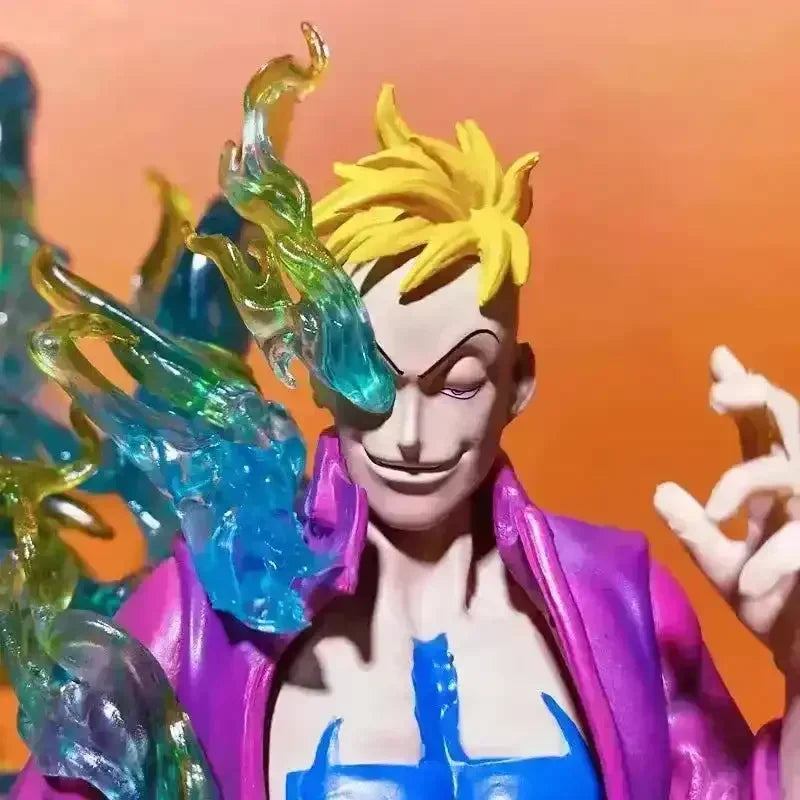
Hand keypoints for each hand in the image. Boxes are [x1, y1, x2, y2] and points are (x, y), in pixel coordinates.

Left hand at [654, 346, 799, 679]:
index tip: (717, 359)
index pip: (760, 427)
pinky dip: (776, 560)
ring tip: (717, 510)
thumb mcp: (722, 566)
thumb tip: (661, 490)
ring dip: (750, 483)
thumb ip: (695, 529)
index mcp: (775, 488)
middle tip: (717, 394)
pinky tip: (753, 582)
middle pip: (792, 421)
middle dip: (760, 397)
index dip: (743, 391)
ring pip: (794, 469)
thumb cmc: (772, 608)